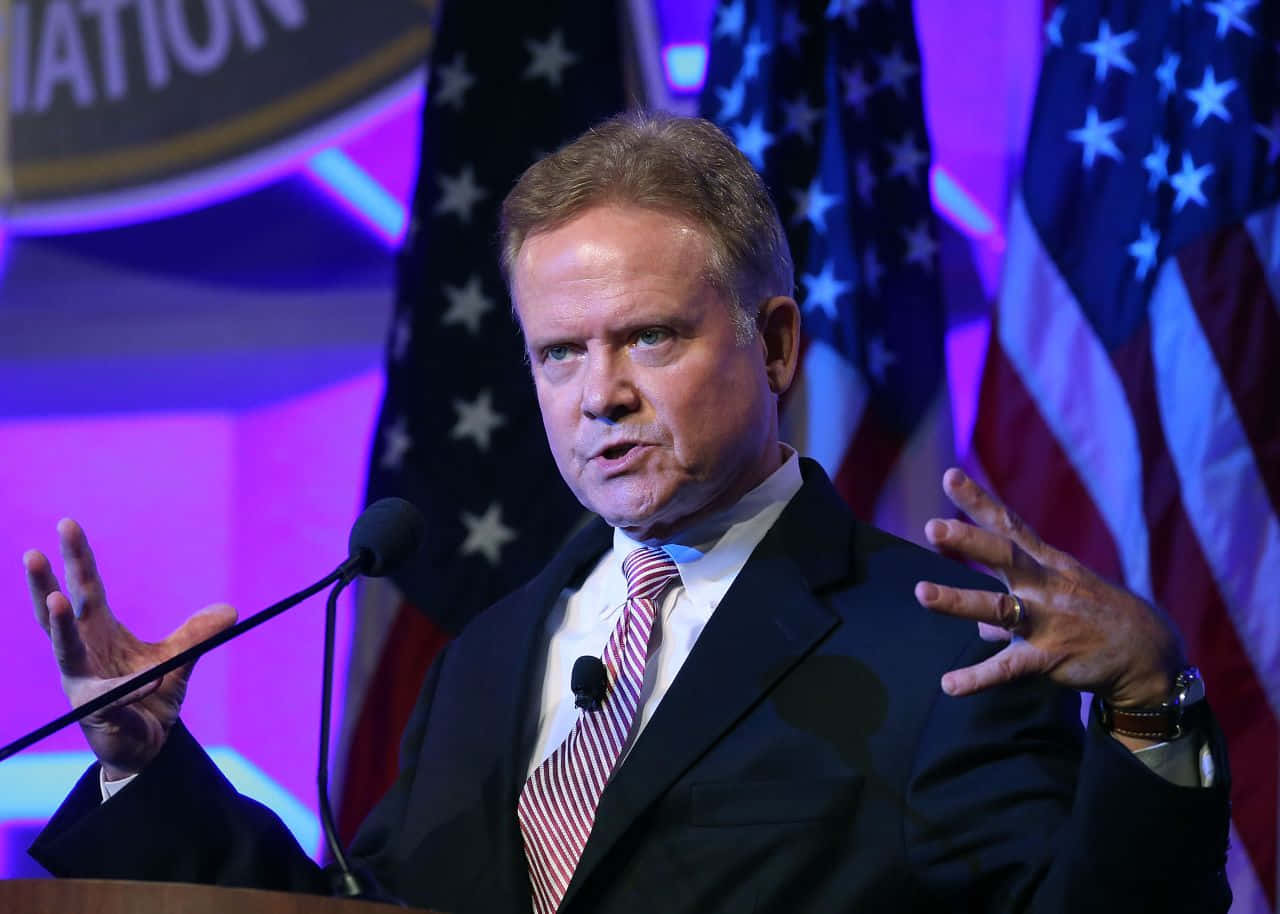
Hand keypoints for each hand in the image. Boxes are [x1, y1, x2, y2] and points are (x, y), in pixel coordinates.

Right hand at [24, 519, 235, 779]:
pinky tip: (149, 682)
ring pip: (65, 650)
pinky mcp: (98, 712)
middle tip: (32, 554)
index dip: (77, 558)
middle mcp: (82, 653)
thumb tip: (231, 610)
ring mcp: (83, 683)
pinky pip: (114, 697)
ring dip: (60, 625)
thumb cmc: (149, 697)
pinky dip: (132, 689)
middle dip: (45, 584)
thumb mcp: (176, 659)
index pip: (86, 588)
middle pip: (59, 613)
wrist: (145, 747)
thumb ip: (197, 634)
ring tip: (58, 599)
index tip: (67, 524)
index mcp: (98, 632)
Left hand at [914, 469, 1184, 714]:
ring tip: (922, 592)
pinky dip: (977, 677)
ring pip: (999, 608)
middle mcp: (1045, 586)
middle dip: (969, 541)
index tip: (949, 476)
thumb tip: (980, 630)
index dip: (979, 501)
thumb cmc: (1097, 616)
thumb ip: (1014, 606)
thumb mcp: (1059, 596)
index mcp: (1047, 563)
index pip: (1009, 525)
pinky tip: (949, 685)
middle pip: (1004, 556)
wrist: (1150, 653)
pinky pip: (1008, 668)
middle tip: (933, 527)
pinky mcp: (1050, 658)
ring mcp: (1047, 621)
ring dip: (959, 600)